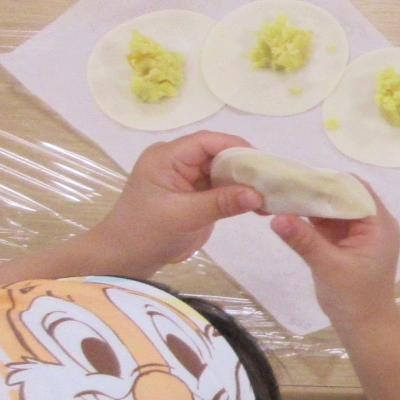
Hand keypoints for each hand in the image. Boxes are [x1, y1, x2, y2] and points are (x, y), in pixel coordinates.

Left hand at [86, 132, 261, 275]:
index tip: (263, 164)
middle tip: (273, 182)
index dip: (236, 147)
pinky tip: (258, 205)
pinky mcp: (196, 194)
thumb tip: (258, 195)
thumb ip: (221, 203)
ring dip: (246, 182)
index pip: (206, 142)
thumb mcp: (184, 216)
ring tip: (271, 195)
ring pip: (223, 171)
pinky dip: (239, 195)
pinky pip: (222, 188)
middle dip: (245, 167)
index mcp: (167, 157)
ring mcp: (188, 178)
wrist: (127, 258)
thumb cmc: (146, 233)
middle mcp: (178, 161)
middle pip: (218, 154)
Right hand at [271, 188, 399, 330]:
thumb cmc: (355, 298)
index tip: (297, 174)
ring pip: (334, 207)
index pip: (354, 189)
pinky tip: (288, 210)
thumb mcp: (328, 267)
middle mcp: (373, 223)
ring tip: (280, 191)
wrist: (365, 326)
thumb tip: (276, 217)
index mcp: (379, 224)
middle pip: (343, 195)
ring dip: (311, 202)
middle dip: (315, 189)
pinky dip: (311, 217)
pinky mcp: (347, 242)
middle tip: (282, 181)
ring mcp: (359, 232)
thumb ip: (304, 240)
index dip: (327, 180)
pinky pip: (328, 222)